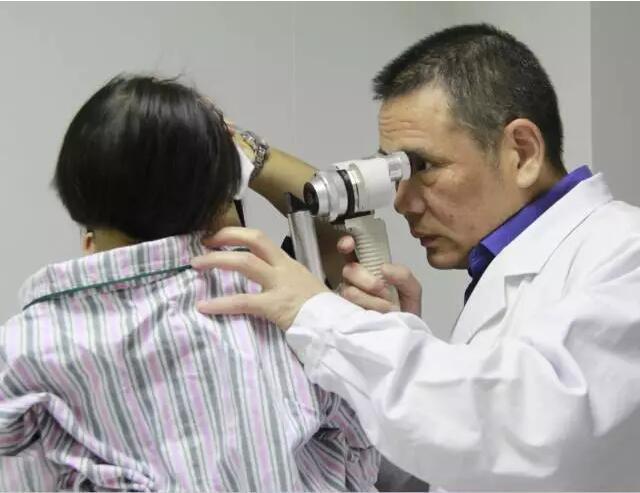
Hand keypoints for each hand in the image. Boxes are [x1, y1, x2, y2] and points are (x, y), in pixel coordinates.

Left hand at [191, 227, 329, 329]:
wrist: (336, 326)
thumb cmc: (322, 311)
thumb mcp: (304, 287)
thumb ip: (284, 281)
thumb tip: (263, 282)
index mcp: (289, 263)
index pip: (261, 239)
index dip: (237, 234)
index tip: (218, 237)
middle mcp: (284, 268)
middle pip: (254, 240)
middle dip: (226, 236)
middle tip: (204, 242)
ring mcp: (280, 285)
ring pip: (245, 263)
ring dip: (217, 260)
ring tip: (196, 264)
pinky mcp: (275, 306)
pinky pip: (243, 301)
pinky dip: (220, 303)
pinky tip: (204, 306)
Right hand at [337, 235, 421, 315]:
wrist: (404, 336)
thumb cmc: (404, 311)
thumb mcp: (412, 289)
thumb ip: (403, 275)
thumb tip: (384, 269)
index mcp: (367, 270)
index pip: (349, 251)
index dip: (346, 244)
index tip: (350, 244)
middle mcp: (354, 282)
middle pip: (349, 270)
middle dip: (369, 281)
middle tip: (384, 291)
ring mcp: (347, 299)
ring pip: (350, 291)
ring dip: (373, 300)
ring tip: (388, 309)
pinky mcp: (345, 316)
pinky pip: (349, 308)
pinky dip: (369, 310)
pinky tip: (377, 316)